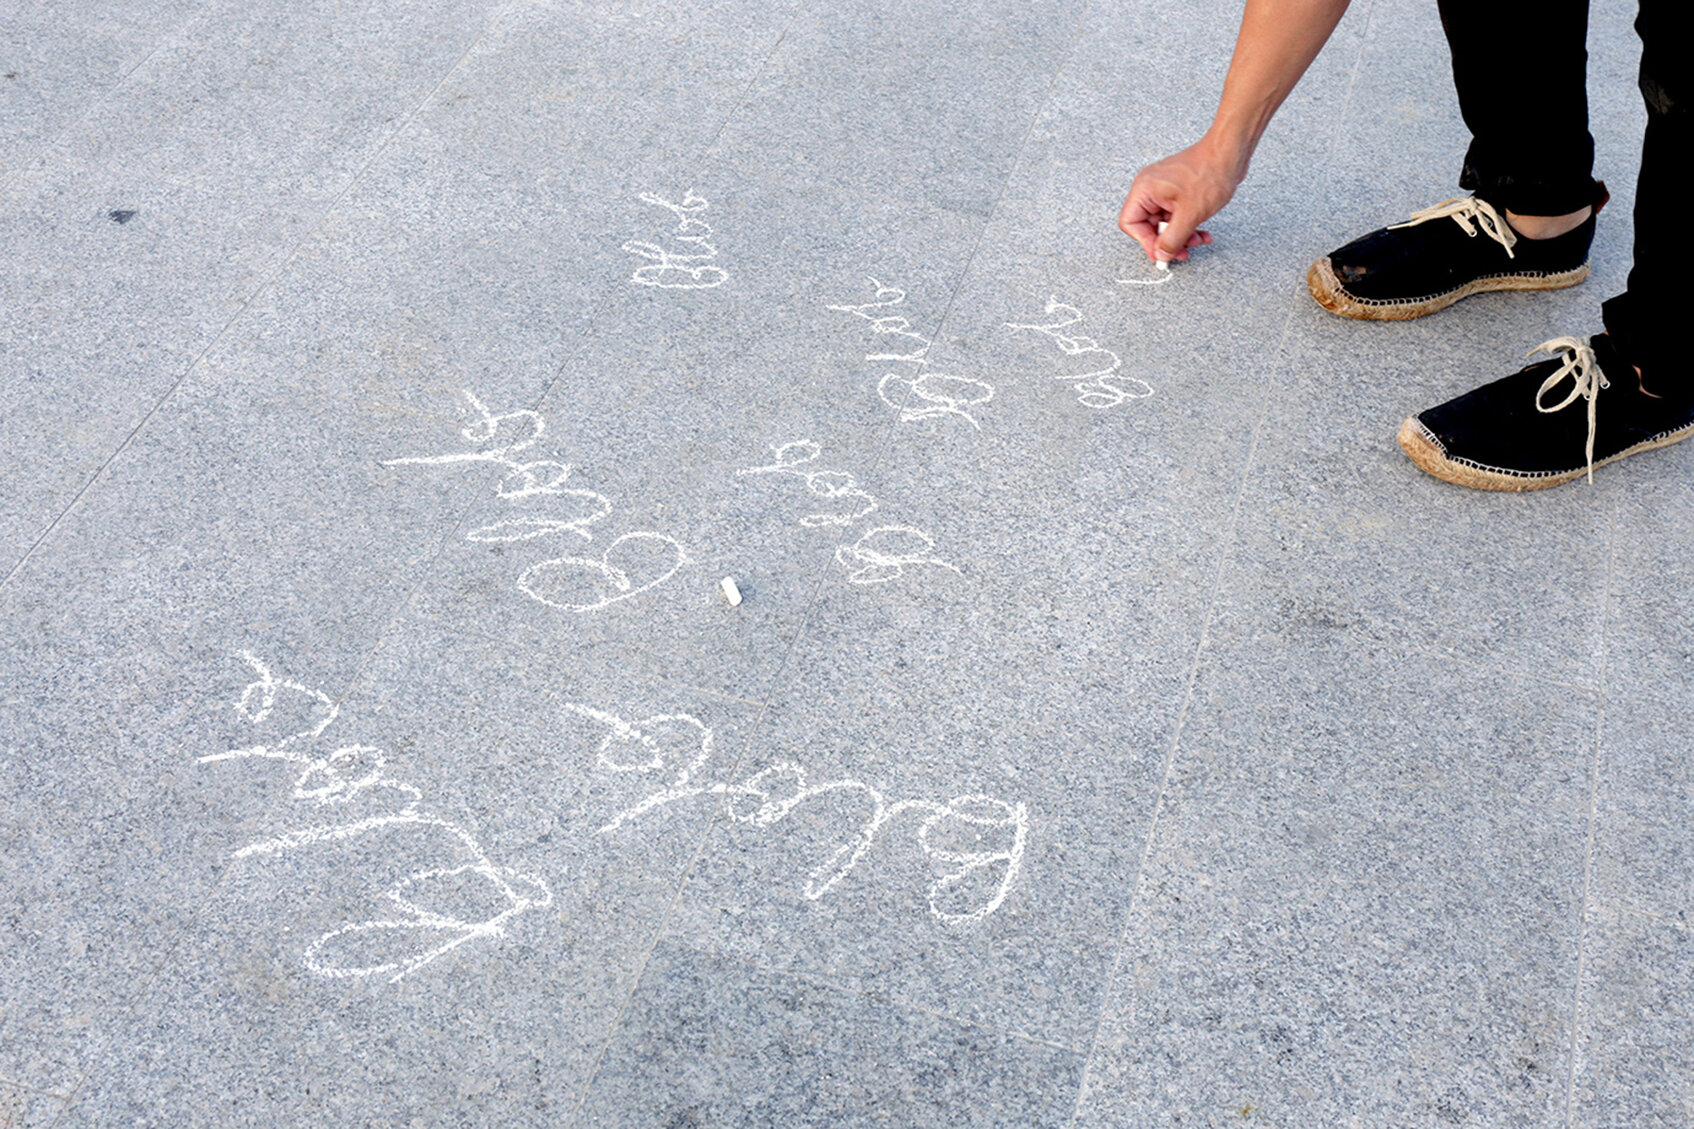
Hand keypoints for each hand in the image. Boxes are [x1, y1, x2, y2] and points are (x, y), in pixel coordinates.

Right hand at [1118, 140, 1245, 262]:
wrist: (1230, 153)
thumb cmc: (1210, 172)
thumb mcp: (1190, 215)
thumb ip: (1172, 240)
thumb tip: (1161, 254)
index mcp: (1145, 189)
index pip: (1131, 223)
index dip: (1146, 242)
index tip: (1162, 253)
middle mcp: (1150, 188)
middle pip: (1149, 225)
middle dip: (1168, 240)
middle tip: (1182, 251)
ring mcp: (1164, 189)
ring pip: (1165, 222)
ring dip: (1181, 236)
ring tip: (1197, 239)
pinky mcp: (1177, 190)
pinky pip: (1176, 214)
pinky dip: (1187, 225)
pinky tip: (1201, 231)